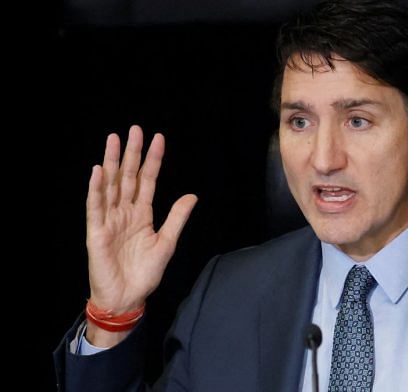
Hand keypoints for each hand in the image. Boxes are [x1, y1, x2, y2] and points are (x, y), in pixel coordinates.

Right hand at [85, 125, 196, 330]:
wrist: (128, 298)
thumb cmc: (145, 273)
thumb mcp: (167, 243)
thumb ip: (177, 218)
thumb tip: (192, 195)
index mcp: (142, 214)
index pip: (148, 180)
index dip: (153, 160)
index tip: (159, 138)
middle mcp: (125, 212)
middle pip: (128, 177)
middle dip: (132, 153)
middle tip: (134, 129)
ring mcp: (109, 220)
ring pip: (111, 185)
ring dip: (112, 162)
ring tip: (114, 140)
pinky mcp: (96, 232)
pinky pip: (96, 206)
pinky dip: (96, 189)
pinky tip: (98, 171)